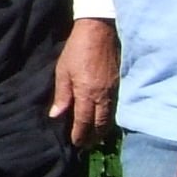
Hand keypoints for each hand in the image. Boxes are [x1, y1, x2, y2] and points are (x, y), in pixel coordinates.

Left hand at [50, 18, 118, 144]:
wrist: (99, 31)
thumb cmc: (77, 50)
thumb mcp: (63, 71)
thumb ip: (62, 95)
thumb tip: (56, 115)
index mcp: (87, 93)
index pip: (84, 122)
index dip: (80, 135)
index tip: (76, 144)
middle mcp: (103, 96)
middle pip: (101, 124)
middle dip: (94, 137)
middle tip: (86, 145)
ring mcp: (113, 90)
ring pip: (110, 117)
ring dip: (102, 130)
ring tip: (95, 137)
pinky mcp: (119, 84)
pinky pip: (115, 107)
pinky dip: (109, 117)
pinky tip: (103, 119)